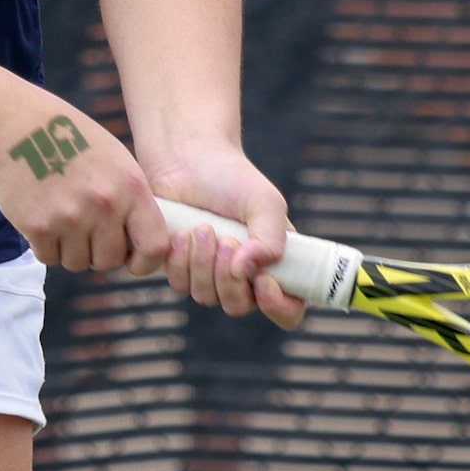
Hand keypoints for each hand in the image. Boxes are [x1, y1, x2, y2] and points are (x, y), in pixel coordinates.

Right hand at [0, 103, 167, 274]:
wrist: (17, 126)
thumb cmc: (69, 140)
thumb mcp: (116, 161)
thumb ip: (131, 201)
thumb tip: (139, 244)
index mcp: (131, 186)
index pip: (154, 246)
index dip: (145, 261)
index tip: (132, 259)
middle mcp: (104, 205)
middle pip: (110, 260)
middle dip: (98, 251)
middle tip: (85, 228)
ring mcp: (71, 217)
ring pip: (77, 263)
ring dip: (70, 249)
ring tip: (62, 217)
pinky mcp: (38, 227)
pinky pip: (49, 257)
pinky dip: (46, 245)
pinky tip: (43, 216)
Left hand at [151, 150, 308, 328]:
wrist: (188, 160)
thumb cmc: (232, 178)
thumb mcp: (264, 202)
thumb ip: (269, 238)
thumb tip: (245, 272)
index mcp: (277, 264)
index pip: (289, 310)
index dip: (279, 307)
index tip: (262, 280)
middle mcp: (245, 277)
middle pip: (240, 306)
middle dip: (228, 277)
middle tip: (225, 240)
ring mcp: (211, 277)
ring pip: (207, 297)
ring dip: (203, 263)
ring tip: (202, 228)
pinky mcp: (182, 270)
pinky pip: (180, 285)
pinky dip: (180, 260)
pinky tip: (182, 234)